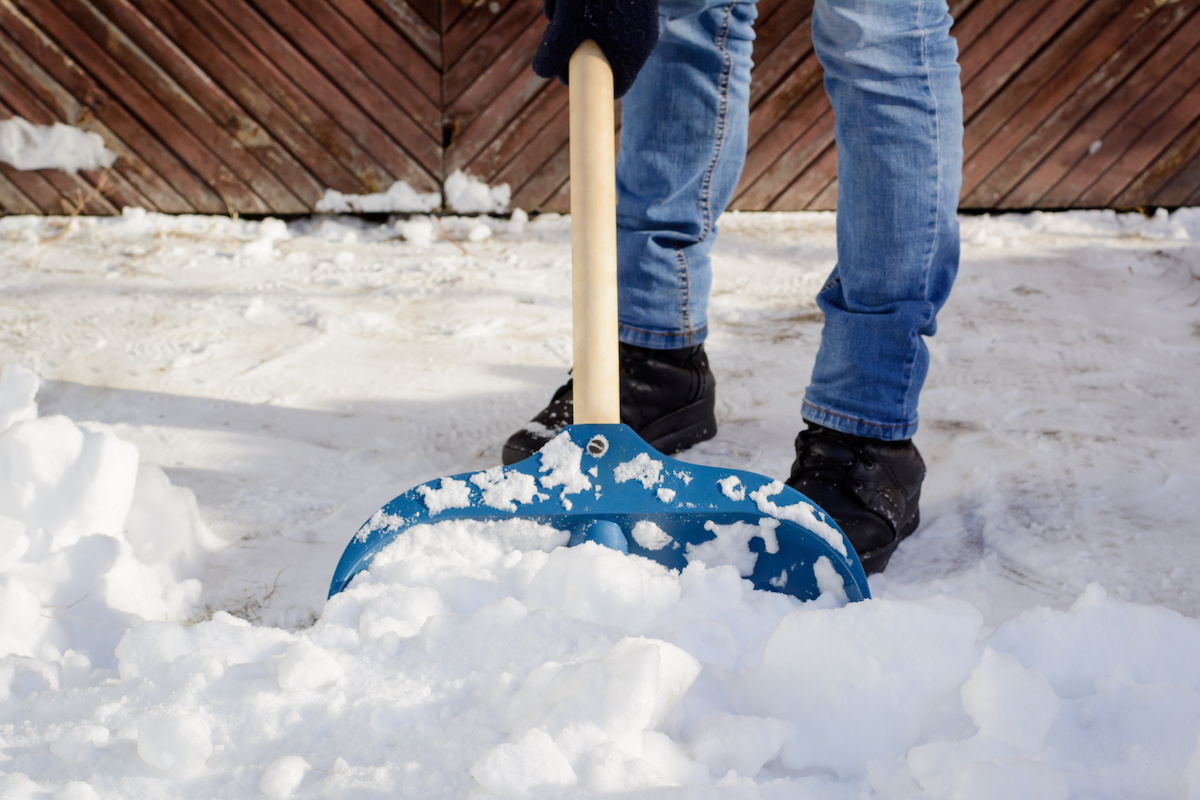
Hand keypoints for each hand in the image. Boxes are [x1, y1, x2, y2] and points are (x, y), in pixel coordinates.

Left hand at [532, 0, 659, 97]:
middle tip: (556, 27)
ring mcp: (636, 18)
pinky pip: (602, 12)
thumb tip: (543, 72)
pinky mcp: (629, 2)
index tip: (563, 71)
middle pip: (602, 59)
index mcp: (632, 53)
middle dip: (573, 46)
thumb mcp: (568, 23)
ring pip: (597, 32)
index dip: (585, 83)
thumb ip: (554, 52)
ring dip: (572, 21)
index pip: (616, 86)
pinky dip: (581, 5)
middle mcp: (639, 38)